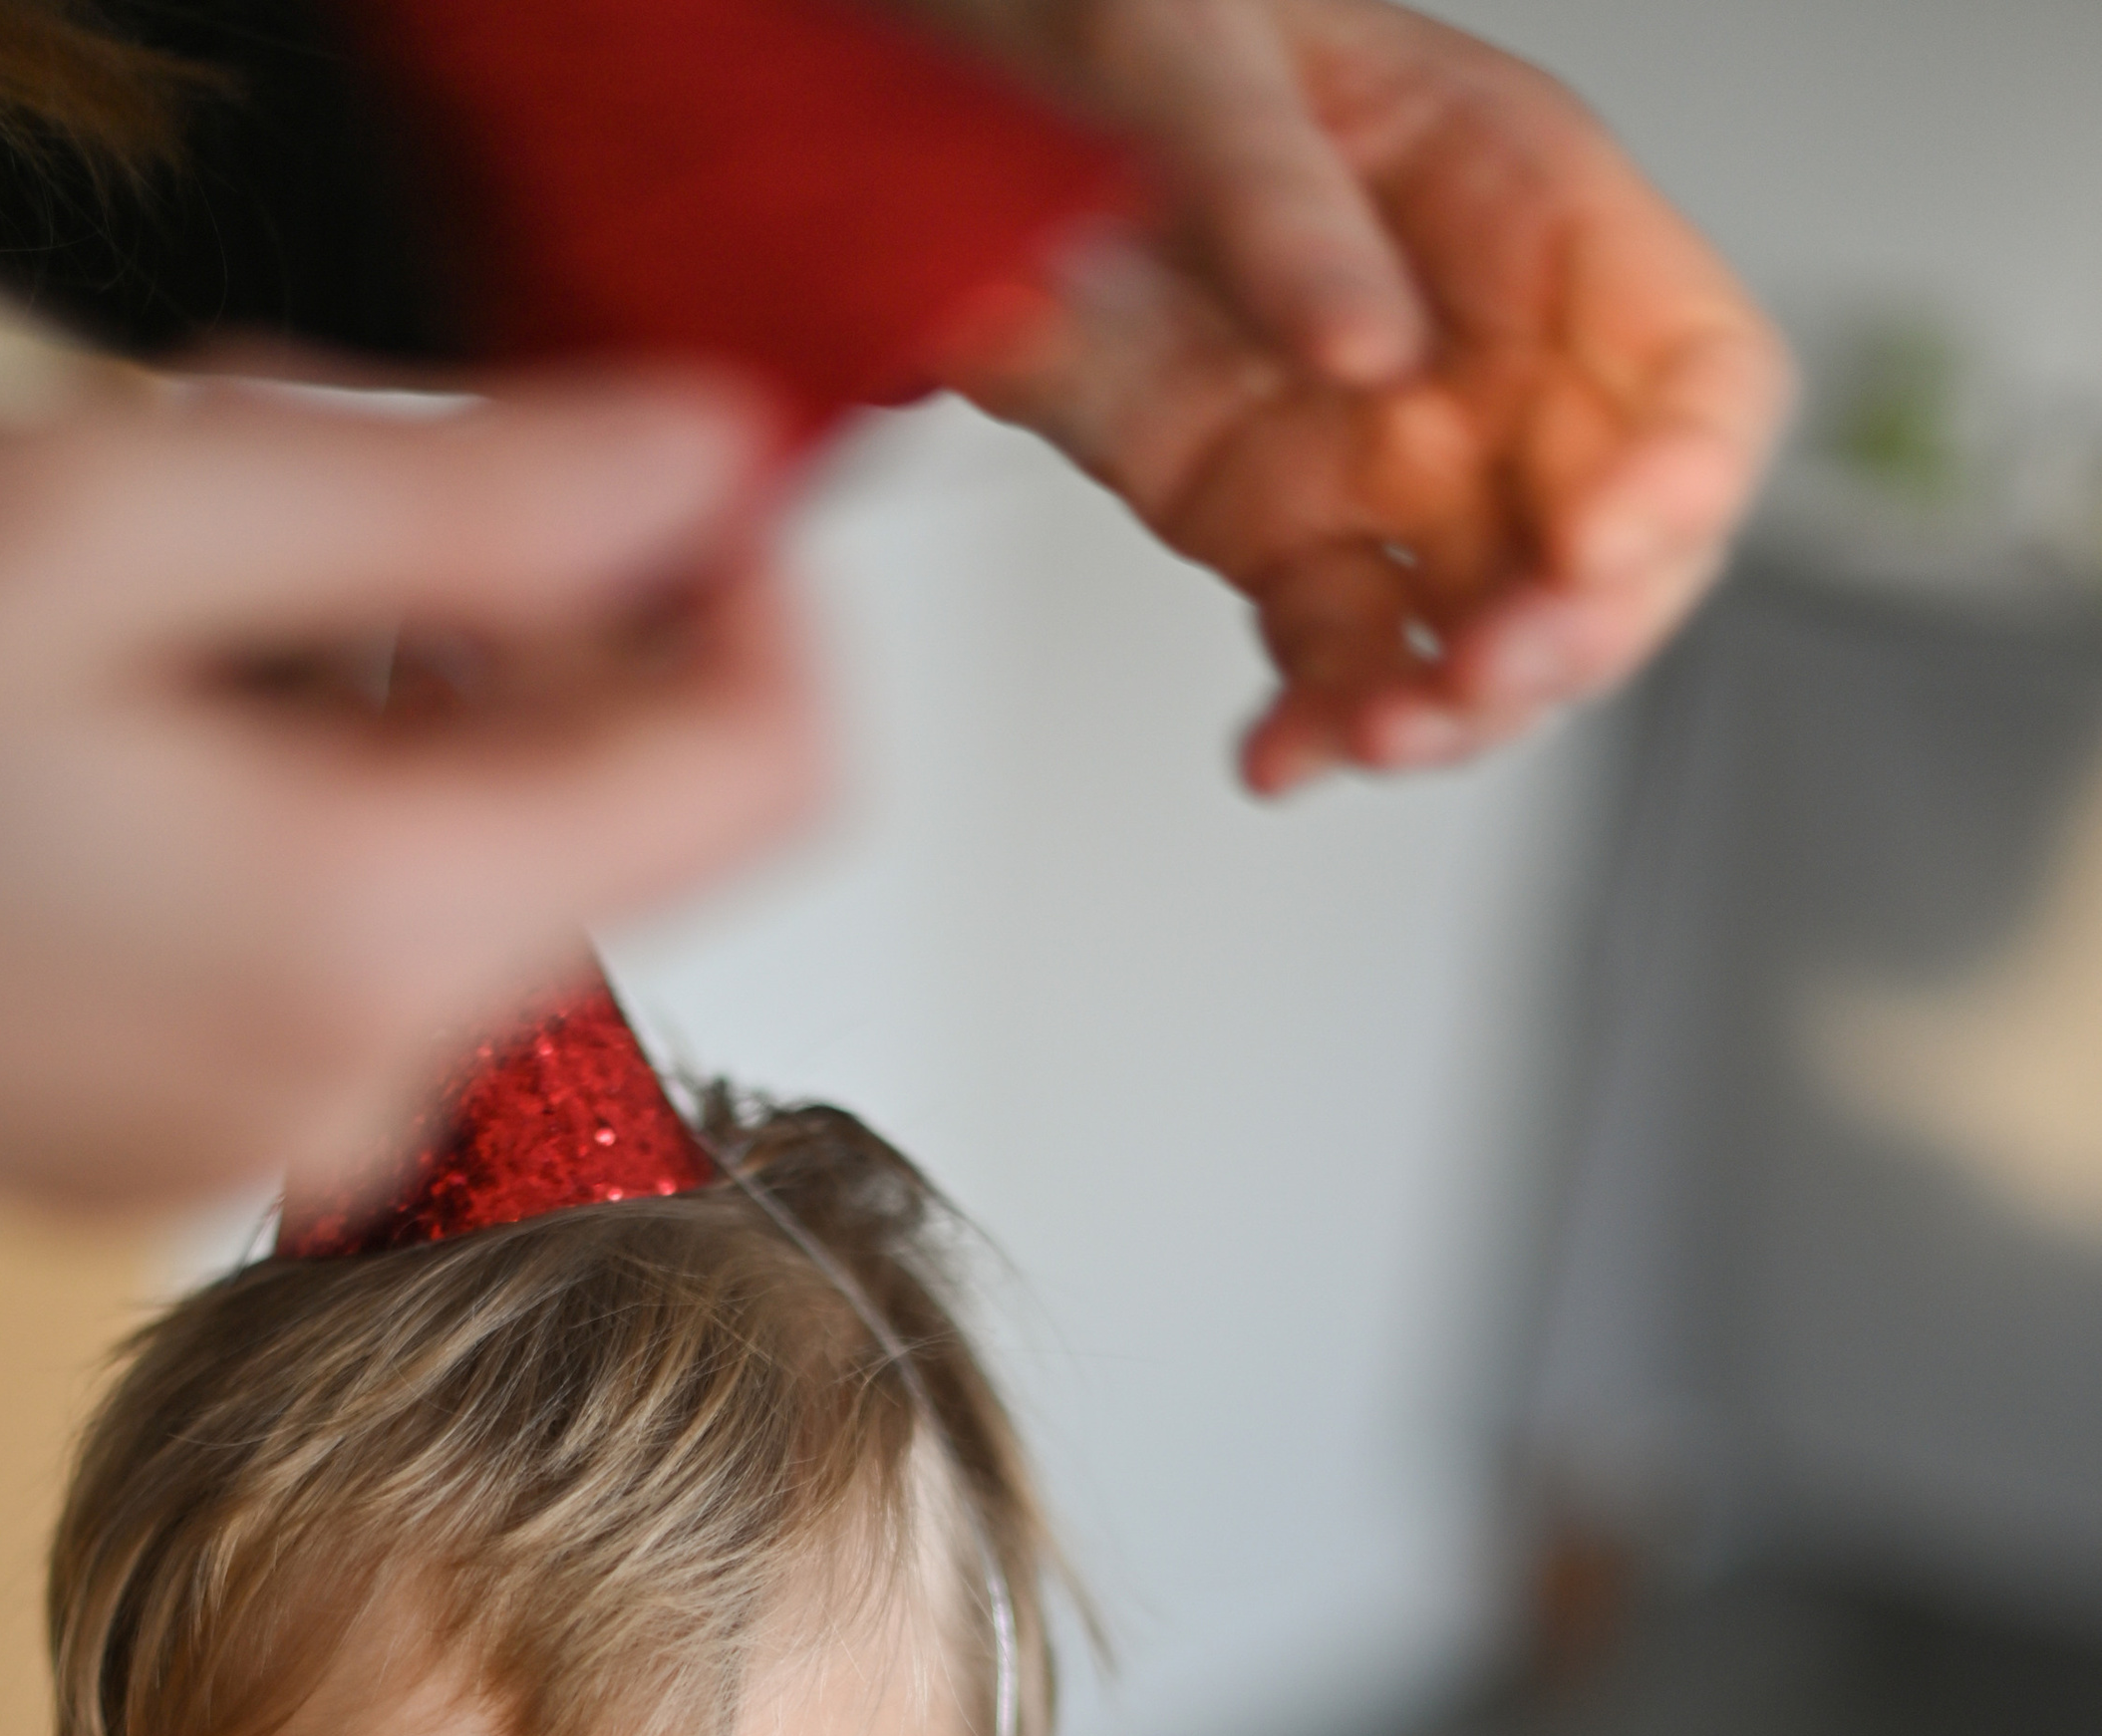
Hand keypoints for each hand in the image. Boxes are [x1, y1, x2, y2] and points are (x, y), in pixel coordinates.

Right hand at [0, 368, 813, 1203]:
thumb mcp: (105, 519)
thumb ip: (456, 503)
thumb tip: (707, 467)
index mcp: (374, 943)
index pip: (765, 788)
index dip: (764, 594)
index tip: (674, 466)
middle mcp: (348, 1090)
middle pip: (604, 824)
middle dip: (509, 605)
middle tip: (292, 440)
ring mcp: (251, 1136)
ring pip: (453, 871)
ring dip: (371, 683)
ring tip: (151, 558)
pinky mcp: (159, 1138)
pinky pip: (321, 948)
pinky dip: (279, 797)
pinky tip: (100, 703)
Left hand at [942, 0, 1789, 787]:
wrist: (946, 92)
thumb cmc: (1109, 15)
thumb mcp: (1179, 46)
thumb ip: (1279, 196)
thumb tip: (1368, 348)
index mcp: (1521, 200)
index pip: (1696, 365)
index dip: (1684, 474)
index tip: (1599, 548)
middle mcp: (1483, 347)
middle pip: (1612, 539)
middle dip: (1568, 635)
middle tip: (1475, 681)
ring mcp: (1389, 455)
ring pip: (1490, 626)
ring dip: (1449, 710)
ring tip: (1364, 735)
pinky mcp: (1282, 531)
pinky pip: (1339, 654)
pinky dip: (1317, 723)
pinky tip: (1277, 755)